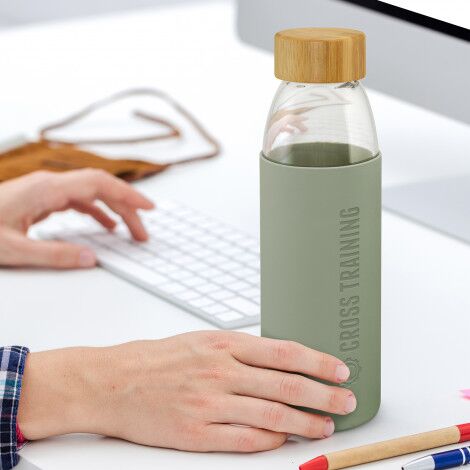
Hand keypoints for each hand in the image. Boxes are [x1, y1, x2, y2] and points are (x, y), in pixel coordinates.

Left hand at [0, 169, 153, 267]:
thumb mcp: (13, 250)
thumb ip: (54, 255)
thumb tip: (91, 259)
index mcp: (47, 190)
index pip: (99, 183)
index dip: (128, 194)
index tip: (148, 208)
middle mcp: (50, 185)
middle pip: (100, 187)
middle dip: (127, 207)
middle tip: (143, 232)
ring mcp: (46, 190)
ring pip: (91, 194)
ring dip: (114, 210)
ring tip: (130, 231)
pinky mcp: (42, 199)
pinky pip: (78, 201)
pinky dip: (97, 211)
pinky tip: (105, 225)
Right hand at [18, 332, 355, 451]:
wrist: (113, 381)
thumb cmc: (157, 359)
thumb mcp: (200, 341)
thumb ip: (239, 351)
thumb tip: (278, 360)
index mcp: (223, 344)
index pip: (284, 352)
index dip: (318, 361)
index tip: (340, 369)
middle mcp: (220, 372)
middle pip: (286, 384)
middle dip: (323, 394)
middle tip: (346, 401)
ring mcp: (210, 404)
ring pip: (273, 414)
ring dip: (306, 421)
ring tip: (326, 425)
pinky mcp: (197, 433)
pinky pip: (246, 439)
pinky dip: (272, 440)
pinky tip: (286, 439)